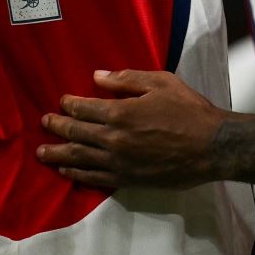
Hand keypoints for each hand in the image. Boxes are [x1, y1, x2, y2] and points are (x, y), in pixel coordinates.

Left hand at [37, 70, 229, 189]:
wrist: (212, 146)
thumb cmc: (190, 110)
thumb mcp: (164, 83)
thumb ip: (128, 79)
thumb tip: (97, 76)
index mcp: (121, 112)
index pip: (84, 108)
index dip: (69, 104)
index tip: (62, 101)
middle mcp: (112, 138)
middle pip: (75, 133)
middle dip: (57, 127)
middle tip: (45, 123)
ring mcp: (117, 162)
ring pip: (77, 158)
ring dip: (57, 154)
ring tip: (42, 152)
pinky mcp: (125, 179)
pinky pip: (92, 178)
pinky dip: (75, 173)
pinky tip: (66, 170)